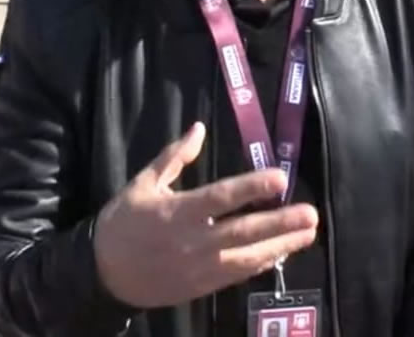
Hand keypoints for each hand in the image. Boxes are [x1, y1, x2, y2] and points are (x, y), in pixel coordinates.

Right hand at [93, 122, 319, 308]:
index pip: (221, 197)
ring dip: (281, 246)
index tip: (279, 178)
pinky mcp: (203, 286)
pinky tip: (283, 252)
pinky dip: (262, 263)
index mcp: (178, 211)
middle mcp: (193, 241)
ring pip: (247, 257)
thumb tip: (199, 128)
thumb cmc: (124, 222)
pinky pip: (238, 274)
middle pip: (243, 231)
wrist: (103, 274)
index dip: (251, 187)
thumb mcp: (143, 183)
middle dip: (279, 223)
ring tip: (308, 233)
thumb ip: (174, 157)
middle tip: (310, 214)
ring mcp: (200, 267)